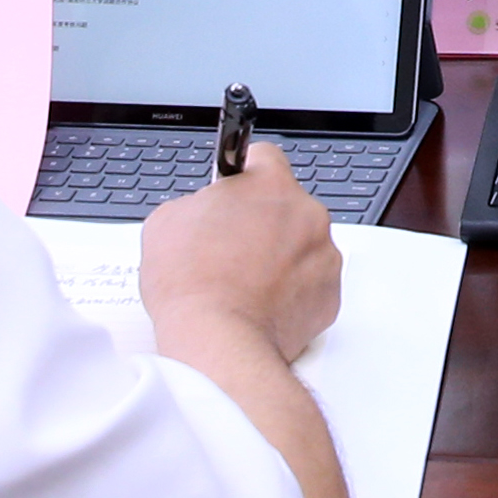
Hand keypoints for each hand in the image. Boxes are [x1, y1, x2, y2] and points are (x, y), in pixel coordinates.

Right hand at [142, 147, 341, 365]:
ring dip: (279, 258)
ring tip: (243, 283)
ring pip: (301, 246)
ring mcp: (324, 254)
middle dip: (262, 222)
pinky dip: (291, 292)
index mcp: (270, 185)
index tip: (235, 188)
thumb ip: (195, 204)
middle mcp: (306, 213)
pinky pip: (311, 284)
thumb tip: (203, 211)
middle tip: (230, 248)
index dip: (244, 174)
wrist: (218, 340)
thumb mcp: (167, 222)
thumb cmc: (193, 284)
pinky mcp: (330, 294)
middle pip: (286, 206)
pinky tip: (260, 304)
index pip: (264, 157)